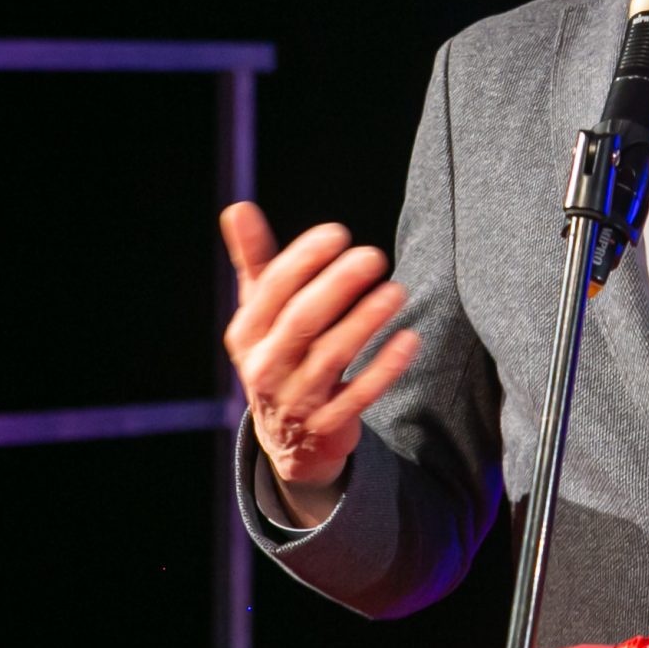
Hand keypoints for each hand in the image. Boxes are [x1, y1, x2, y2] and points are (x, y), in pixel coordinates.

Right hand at [220, 202, 420, 523]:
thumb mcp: (261, 313)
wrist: (289, 440)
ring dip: (365, 321)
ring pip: (331, 357)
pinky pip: (359, 396)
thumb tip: (239, 207)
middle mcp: (265, 367)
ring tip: (397, 291)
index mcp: (247, 334)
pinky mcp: (328, 426)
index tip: (338, 233)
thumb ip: (256, 262)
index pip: (272, 290)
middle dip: (337, 286)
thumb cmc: (280, 354)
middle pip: (301, 321)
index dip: (304, 260)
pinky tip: (409, 339)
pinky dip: (384, 368)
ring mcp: (295, 400)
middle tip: (374, 256)